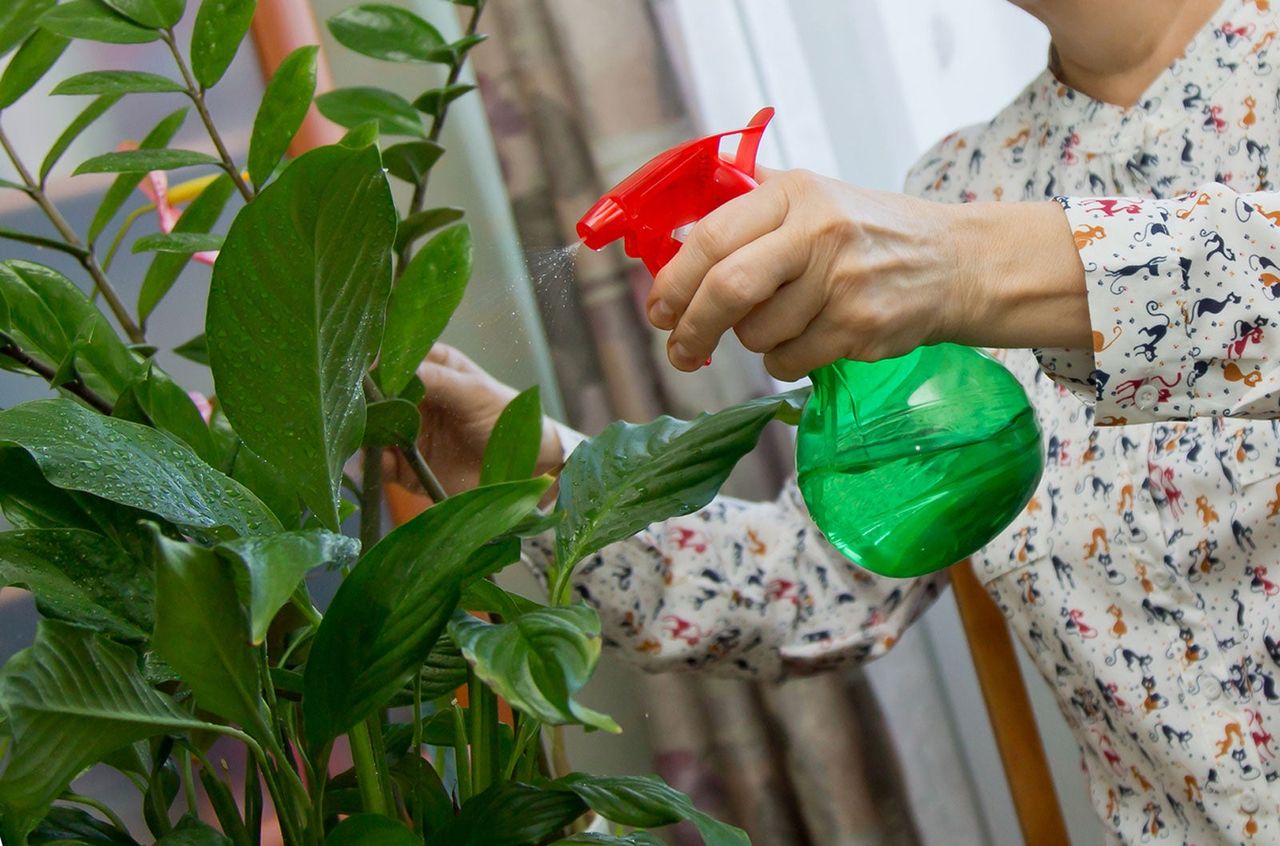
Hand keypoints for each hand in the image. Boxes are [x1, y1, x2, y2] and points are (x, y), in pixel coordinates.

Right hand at [383, 344, 563, 497]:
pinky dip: (374, 463)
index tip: (366, 375)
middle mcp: (411, 397)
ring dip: (365, 433)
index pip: (392, 361)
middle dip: (365, 403)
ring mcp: (405, 432)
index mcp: (429, 368)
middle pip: (375, 398)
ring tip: (365, 435)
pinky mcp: (405, 466)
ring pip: (372, 430)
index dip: (377, 367)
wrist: (525, 464)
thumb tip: (397, 371)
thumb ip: (437, 380)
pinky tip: (379, 461)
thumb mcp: (474, 392)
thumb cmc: (504, 416)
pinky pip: (379, 464)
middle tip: (358, 408)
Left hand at [646, 168, 1087, 380]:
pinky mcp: (860, 326)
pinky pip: (790, 361)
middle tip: (680, 349)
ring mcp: (842, 281)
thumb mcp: (814, 198)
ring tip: (779, 324)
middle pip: (728, 288)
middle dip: (693, 326)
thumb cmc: (869, 233)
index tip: (657, 310)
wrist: (955, 262)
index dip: (673, 280)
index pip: (712, 237)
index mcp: (795, 193)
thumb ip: (749, 208)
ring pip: (758, 334)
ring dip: (752, 342)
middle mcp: (818, 231)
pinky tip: (806, 340)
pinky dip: (784, 361)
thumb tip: (671, 238)